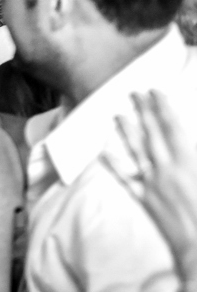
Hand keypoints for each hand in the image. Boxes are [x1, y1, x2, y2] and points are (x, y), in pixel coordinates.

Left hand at [110, 90, 196, 279]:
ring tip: (118, 115)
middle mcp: (166, 169)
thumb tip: (190, 139)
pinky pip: (126, 181)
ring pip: (136, 153)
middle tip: (133, 93)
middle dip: (143, 112)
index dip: (163, 107)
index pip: (172, 126)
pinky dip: (114, 166)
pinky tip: (103, 154)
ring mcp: (153, 185)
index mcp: (189, 160)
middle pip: (152, 134)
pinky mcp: (146, 201)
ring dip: (127, 132)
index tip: (154, 90)